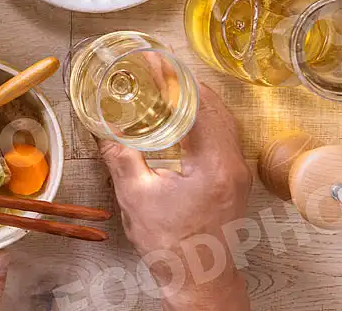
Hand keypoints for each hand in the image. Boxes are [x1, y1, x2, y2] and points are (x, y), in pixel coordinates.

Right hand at [99, 83, 252, 310]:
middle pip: (215, 107)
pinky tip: (182, 118)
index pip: (197, 105)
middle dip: (186, 83)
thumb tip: (104, 131)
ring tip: (167, 86)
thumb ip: (120, 157)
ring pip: (222, 120)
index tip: (154, 61)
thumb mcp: (136, 196)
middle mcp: (233, 165)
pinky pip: (222, 136)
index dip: (174, 79)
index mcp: (213, 165)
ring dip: (196, 99)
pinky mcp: (233, 181)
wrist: (199, 280)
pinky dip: (203, 118)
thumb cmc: (172, 245)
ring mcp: (237, 173)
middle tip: (158, 67)